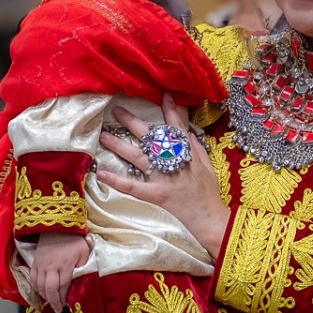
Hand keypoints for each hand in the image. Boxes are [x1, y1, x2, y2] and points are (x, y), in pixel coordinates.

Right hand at [30, 232, 90, 312]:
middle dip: (53, 301)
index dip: (63, 297)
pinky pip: (32, 278)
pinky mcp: (35, 262)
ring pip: (39, 285)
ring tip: (51, 302)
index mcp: (65, 265)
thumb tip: (80, 280)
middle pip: (49, 289)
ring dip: (44, 296)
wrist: (57, 227)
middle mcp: (51, 266)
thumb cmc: (74, 240)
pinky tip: (41, 292)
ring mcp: (41, 265)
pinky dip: (35, 288)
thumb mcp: (84, 252)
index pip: (63, 286)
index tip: (65, 305)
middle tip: (57, 309)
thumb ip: (82, 267)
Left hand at [96, 94, 229, 258]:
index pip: (177, 128)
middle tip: (118, 111)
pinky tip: (102, 173)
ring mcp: (163, 177)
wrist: (209, 216)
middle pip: (150, 138)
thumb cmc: (210, 192)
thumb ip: (196, 149)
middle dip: (133, 123)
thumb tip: (185, 132)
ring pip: (137, 157)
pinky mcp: (155, 194)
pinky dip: (117, 180)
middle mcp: (173, 162)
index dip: (170, 111)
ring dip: (119, 145)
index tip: (163, 95)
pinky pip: (133, 186)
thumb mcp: (208, 167)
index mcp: (187, 154)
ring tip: (103, 136)